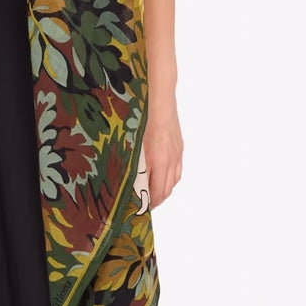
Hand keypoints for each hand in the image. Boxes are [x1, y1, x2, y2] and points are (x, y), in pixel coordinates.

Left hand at [143, 89, 183, 209]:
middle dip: (156, 200)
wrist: (158, 96)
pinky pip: (177, 169)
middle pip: (166, 189)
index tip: (141, 209)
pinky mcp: (179, 146)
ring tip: (153, 192)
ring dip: (164, 189)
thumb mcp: (132, 142)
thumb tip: (126, 180)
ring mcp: (177, 152)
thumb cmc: (141, 117)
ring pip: (174, 180)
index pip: (157, 192)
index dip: (150, 204)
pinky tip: (162, 176)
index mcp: (158, 159)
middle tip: (145, 204)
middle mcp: (170, 158)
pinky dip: (171, 177)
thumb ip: (132, 163)